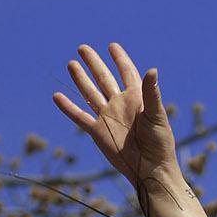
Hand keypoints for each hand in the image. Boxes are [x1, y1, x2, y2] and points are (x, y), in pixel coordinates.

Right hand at [53, 40, 180, 193]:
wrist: (150, 170)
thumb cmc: (159, 144)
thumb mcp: (156, 115)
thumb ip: (151, 93)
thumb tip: (152, 69)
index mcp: (136, 98)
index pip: (126, 72)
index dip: (119, 59)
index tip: (112, 46)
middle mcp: (120, 105)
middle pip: (104, 78)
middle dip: (94, 63)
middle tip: (83, 48)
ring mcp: (108, 118)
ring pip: (90, 93)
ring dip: (81, 79)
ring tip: (72, 64)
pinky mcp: (98, 132)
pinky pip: (80, 117)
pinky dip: (68, 107)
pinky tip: (57, 97)